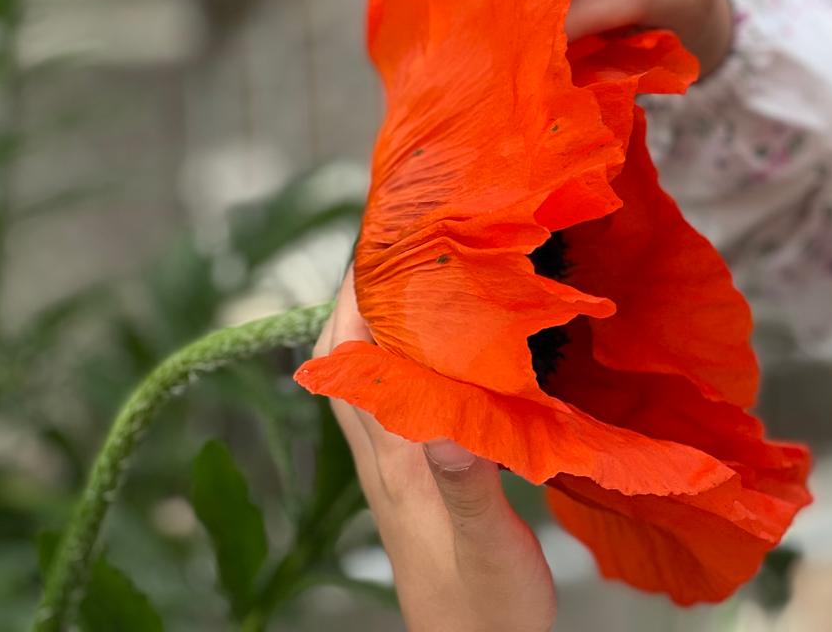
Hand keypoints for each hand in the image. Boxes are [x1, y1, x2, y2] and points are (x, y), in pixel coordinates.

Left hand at [314, 270, 555, 631]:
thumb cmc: (483, 608)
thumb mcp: (487, 547)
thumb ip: (469, 487)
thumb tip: (449, 427)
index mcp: (395, 464)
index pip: (356, 361)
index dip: (362, 295)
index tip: (387, 236)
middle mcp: (381, 457)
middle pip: (343, 358)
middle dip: (361, 292)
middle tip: (398, 241)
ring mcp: (393, 468)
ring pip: (364, 377)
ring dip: (376, 321)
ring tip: (414, 275)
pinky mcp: (414, 477)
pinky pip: (392, 399)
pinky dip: (404, 357)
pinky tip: (439, 347)